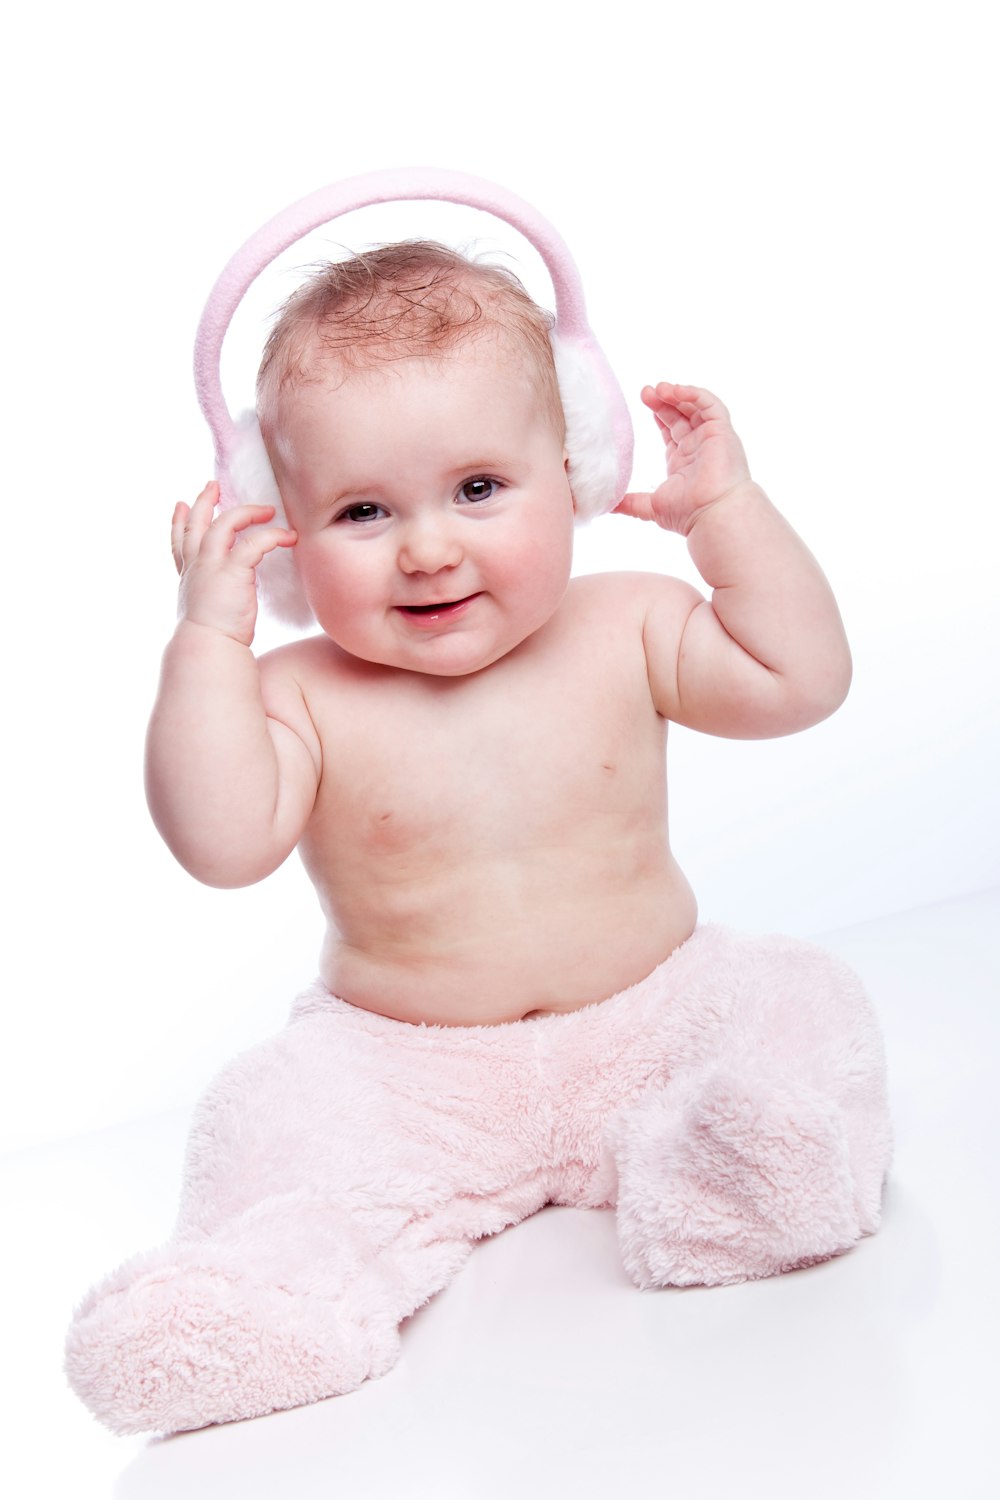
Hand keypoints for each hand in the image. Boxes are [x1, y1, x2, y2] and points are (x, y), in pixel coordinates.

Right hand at [171, 481, 296, 644]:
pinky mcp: (232, 570)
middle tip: (212, 485)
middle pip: (195, 524)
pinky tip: (287, 537)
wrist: (209, 647)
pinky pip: (254, 543)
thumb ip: (213, 597)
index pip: (179, 543)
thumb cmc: (212, 638)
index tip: (180, 505)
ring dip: (246, 512)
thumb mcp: (206, 611)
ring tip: (267, 509)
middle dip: (203, 502)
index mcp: (188, 577)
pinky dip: (272, 536)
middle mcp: (196, 567)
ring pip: (224, 524)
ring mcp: (212, 565)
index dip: (178, 522)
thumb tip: (225, 597)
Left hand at [615, 383, 751, 534]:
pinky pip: (711, 405)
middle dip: (662, 401)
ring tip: (658, 388)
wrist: (713, 514)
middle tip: (645, 392)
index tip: (642, 402)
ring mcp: (712, 438)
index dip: (658, 414)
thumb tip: (608, 506)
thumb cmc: (688, 514)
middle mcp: (698, 447)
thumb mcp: (650, 506)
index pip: (670, 429)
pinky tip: (676, 391)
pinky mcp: (722, 431)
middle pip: (680, 415)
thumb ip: (630, 503)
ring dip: (676, 394)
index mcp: (683, 461)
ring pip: (695, 407)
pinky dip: (694, 394)